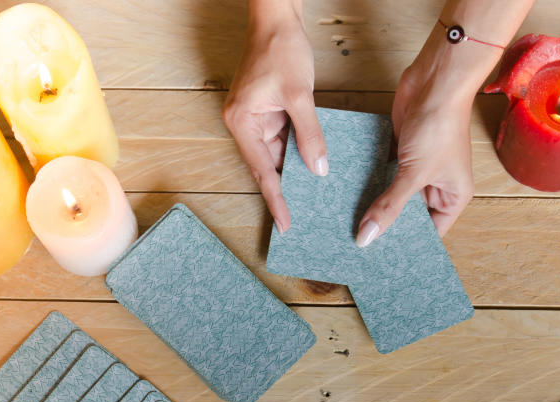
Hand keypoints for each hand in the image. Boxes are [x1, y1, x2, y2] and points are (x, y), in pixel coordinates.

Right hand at [223, 7, 326, 233]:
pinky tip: (313, 167)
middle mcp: (245, 124)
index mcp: (242, 122)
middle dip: (285, 190)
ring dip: (294, 172)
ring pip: (278, 154)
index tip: (285, 223)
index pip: (261, 170)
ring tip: (312, 200)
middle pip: (267, 166)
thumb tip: (318, 168)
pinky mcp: (269, 112)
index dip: (275, 199)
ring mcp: (256, 118)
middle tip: (302, 220)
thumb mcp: (299, 94)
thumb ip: (309, 134)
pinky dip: (298, 152)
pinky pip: (284, 139)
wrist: (277, 18)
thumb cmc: (280, 48)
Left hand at [356, 40, 489, 246]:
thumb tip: (367, 237)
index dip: (406, 246)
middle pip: (407, 215)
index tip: (380, 261)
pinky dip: (368, 181)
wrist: (436, 79)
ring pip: (392, 194)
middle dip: (385, 226)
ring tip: (346, 225)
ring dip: (373, 203)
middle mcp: (436, 185)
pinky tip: (346, 195)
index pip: (429, 233)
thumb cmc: (440, 125)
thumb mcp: (414, 173)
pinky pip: (382, 173)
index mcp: (452, 197)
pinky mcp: (401, 151)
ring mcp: (417, 168)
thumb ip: (390, 206)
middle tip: (356, 245)